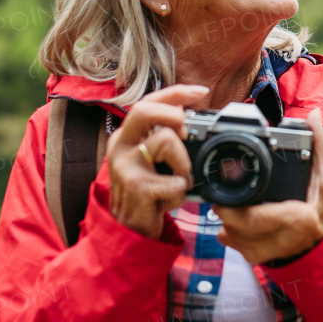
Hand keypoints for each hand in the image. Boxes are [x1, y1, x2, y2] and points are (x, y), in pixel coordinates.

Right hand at [106, 84, 205, 239]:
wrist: (128, 230)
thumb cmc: (147, 192)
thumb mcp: (151, 161)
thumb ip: (164, 139)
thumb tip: (193, 120)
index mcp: (127, 136)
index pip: (148, 102)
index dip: (176, 93)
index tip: (202, 92)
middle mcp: (120, 145)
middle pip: (145, 110)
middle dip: (174, 114)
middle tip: (188, 131)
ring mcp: (125, 166)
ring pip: (166, 140)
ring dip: (185, 163)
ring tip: (180, 180)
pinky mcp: (136, 186)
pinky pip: (174, 179)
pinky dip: (181, 192)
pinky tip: (170, 201)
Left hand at [213, 109, 322, 263]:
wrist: (322, 249)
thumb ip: (322, 147)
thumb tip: (315, 115)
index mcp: (303, 218)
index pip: (262, 216)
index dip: (239, 208)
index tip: (225, 197)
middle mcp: (287, 239)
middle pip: (242, 226)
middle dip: (227, 210)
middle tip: (220, 197)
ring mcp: (271, 252)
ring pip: (233, 236)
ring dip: (225, 220)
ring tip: (229, 205)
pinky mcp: (258, 258)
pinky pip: (232, 243)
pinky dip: (226, 230)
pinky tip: (232, 221)